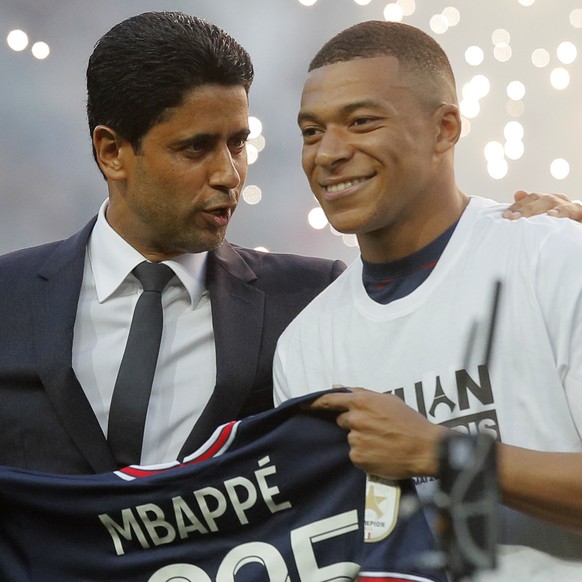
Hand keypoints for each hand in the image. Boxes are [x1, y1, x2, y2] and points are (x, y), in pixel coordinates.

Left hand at [311, 388, 448, 478]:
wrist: (425, 448)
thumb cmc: (409, 421)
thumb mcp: (387, 399)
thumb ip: (360, 392)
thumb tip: (336, 386)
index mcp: (362, 402)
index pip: (330, 400)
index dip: (316, 402)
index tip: (303, 405)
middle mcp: (355, 420)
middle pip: (343, 421)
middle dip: (355, 424)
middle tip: (376, 428)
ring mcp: (356, 440)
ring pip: (351, 439)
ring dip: (362, 440)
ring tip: (382, 442)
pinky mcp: (359, 458)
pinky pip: (356, 455)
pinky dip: (365, 454)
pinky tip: (381, 453)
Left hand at [502, 190, 581, 220]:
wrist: (581, 219)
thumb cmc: (560, 218)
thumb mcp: (544, 211)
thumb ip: (531, 204)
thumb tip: (518, 193)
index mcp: (547, 199)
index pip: (530, 198)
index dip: (516, 206)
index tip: (504, 215)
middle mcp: (557, 199)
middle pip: (537, 199)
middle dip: (522, 208)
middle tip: (510, 218)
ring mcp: (567, 204)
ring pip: (550, 202)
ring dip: (534, 209)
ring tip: (521, 217)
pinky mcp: (578, 212)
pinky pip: (568, 210)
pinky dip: (559, 212)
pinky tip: (550, 215)